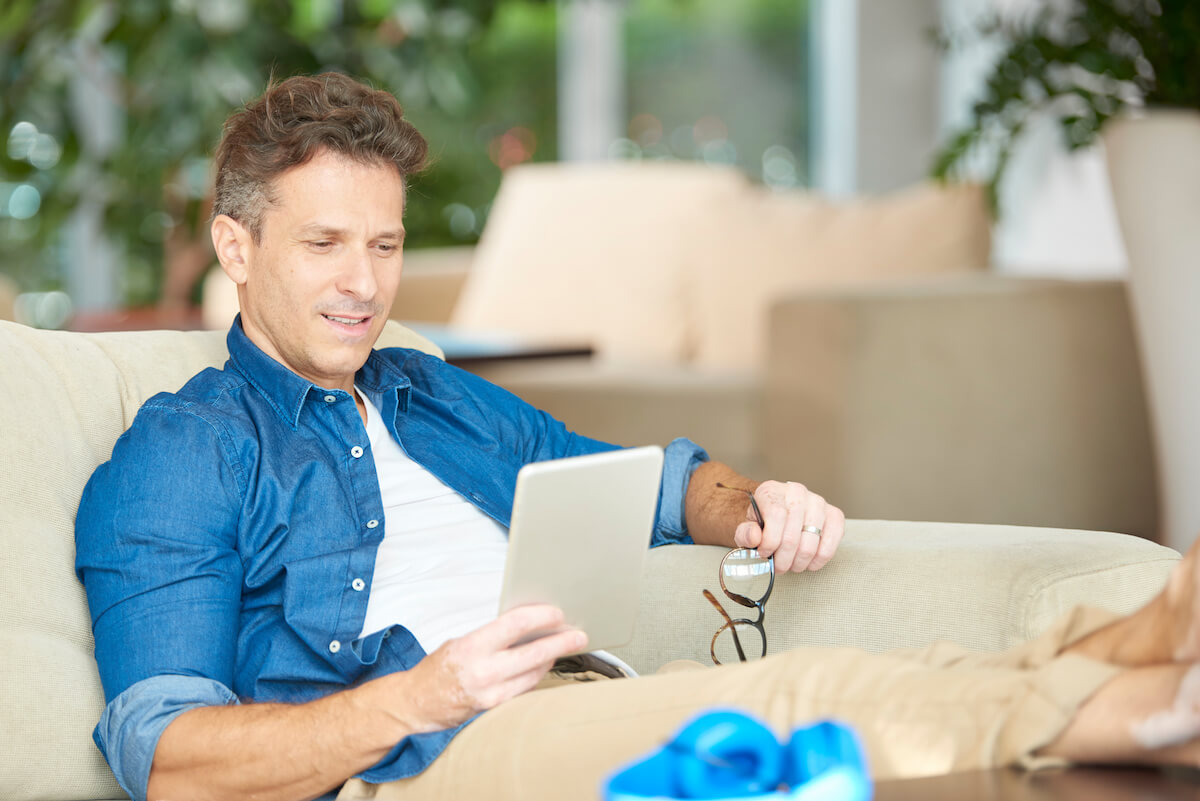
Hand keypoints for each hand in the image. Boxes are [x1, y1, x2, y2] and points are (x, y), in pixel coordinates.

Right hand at [400, 604, 585, 733]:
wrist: (416, 703)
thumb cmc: (438, 668)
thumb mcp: (462, 641)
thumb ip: (494, 636)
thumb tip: (528, 625)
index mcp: (472, 646)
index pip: (515, 625)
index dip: (541, 617)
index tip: (557, 613)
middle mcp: (483, 671)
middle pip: (534, 653)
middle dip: (561, 643)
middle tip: (579, 635)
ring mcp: (491, 693)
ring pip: (535, 673)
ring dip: (552, 659)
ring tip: (564, 647)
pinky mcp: (495, 708)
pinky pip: (525, 688)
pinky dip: (536, 674)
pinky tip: (543, 665)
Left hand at [732, 481, 844, 572]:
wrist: (779, 516)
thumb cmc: (763, 523)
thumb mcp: (747, 527)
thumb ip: (745, 533)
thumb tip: (755, 538)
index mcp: (772, 491)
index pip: (776, 516)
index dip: (769, 542)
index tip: (764, 553)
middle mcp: (797, 492)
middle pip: (792, 536)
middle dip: (783, 560)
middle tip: (778, 566)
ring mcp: (818, 503)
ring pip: (810, 545)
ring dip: (798, 563)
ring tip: (791, 564)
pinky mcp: (835, 515)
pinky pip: (830, 545)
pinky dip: (818, 560)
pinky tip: (808, 562)